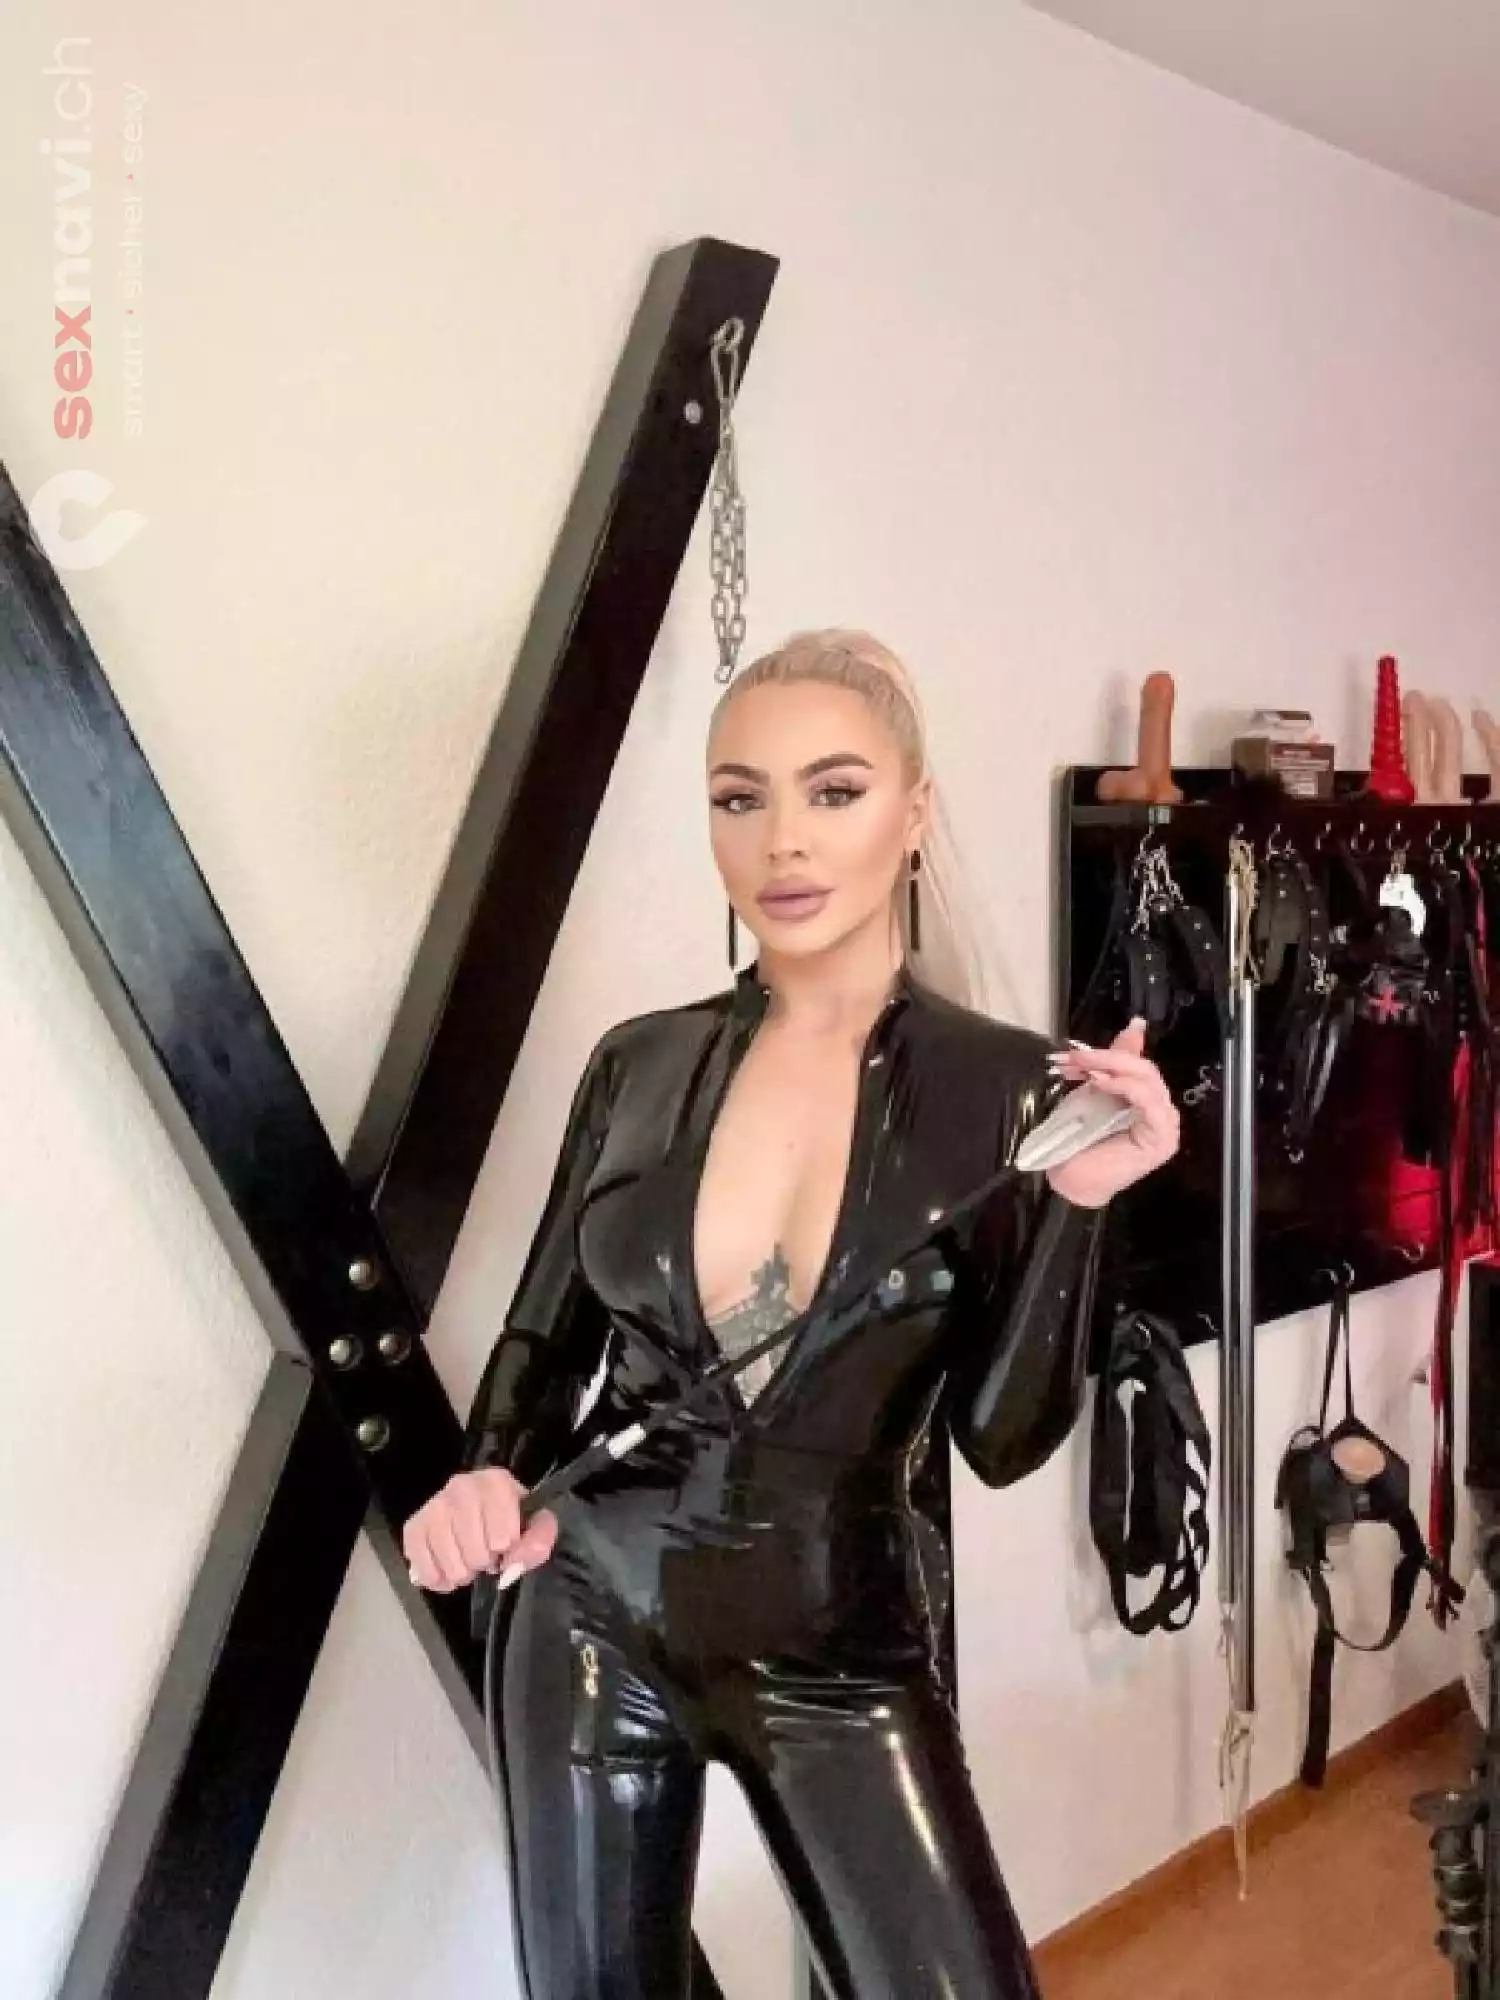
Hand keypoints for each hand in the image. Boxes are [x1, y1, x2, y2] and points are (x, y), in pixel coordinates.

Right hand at [402, 1467, 558, 1593]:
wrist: (476, 1507)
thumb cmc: (508, 1517)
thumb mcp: (534, 1524)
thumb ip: (538, 1541)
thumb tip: (511, 1568)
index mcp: (496, 1483)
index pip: (503, 1536)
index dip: (507, 1549)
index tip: (507, 1544)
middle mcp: (461, 1487)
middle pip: (475, 1552)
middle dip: (484, 1563)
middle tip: (486, 1556)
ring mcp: (434, 1506)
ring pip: (450, 1561)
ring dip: (462, 1573)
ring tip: (468, 1562)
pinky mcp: (414, 1526)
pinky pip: (422, 1565)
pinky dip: (436, 1578)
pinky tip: (447, 1573)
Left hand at [1042, 1018, 1179, 1208]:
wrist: (1072, 1183)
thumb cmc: (1080, 1142)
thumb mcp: (1094, 1092)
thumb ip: (1113, 1063)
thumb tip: (1136, 1026)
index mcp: (1148, 1099)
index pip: (1138, 1063)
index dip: (1107, 1052)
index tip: (1072, 1052)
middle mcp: (1162, 1110)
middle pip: (1143, 1068)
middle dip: (1105, 1056)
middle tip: (1074, 1057)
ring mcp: (1166, 1124)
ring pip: (1146, 1079)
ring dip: (1110, 1067)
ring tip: (1083, 1067)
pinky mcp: (1162, 1138)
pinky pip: (1148, 1101)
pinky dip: (1124, 1086)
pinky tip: (1101, 1082)